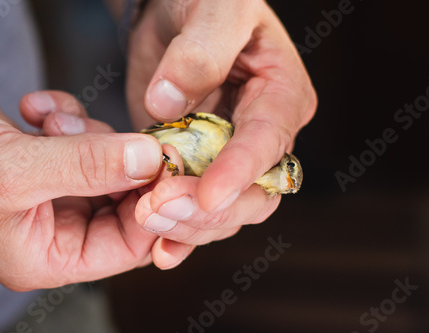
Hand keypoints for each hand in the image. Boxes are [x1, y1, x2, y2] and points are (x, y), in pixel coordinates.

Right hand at [20, 90, 195, 269]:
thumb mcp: (13, 172)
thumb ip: (88, 166)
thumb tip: (151, 160)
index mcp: (47, 257)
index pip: (128, 245)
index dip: (154, 205)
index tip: (168, 161)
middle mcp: (54, 229)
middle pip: (123, 202)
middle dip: (126, 164)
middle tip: (137, 135)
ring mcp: (50, 191)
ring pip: (105, 164)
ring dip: (89, 133)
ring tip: (52, 122)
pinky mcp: (43, 157)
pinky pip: (79, 138)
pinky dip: (66, 116)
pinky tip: (38, 108)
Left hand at [127, 0, 316, 212]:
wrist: (175, 14)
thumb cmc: (206, 1)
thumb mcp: (214, 7)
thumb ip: (200, 51)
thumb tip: (169, 104)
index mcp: (282, 94)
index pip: (268, 140)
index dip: (240, 171)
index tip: (207, 194)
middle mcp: (264, 135)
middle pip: (254, 192)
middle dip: (208, 208)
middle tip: (159, 208)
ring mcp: (232, 157)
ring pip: (226, 211)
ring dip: (189, 224)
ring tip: (146, 219)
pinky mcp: (201, 168)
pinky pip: (198, 210)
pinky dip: (181, 233)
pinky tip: (161, 250)